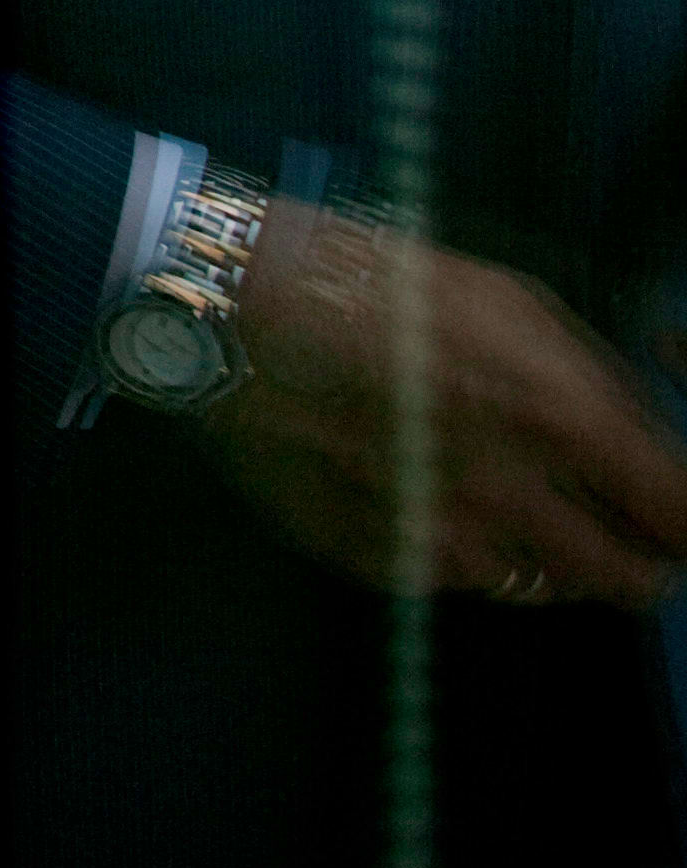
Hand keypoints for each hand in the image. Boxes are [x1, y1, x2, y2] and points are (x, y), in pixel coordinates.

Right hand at [197, 198, 686, 608]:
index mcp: (559, 419)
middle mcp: (511, 497)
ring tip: (494, 494)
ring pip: (536, 589)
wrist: (226, 301)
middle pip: (627, 582)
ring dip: (538, 554)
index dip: (685, 521)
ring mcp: (438, 539)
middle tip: (607, 525)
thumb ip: (594, 376)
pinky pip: (447, 579)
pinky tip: (414, 490)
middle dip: (635, 560)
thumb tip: (642, 441)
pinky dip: (450, 548)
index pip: (681, 518)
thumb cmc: (374, 279)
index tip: (672, 510)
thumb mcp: (509, 298)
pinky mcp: (372, 559)